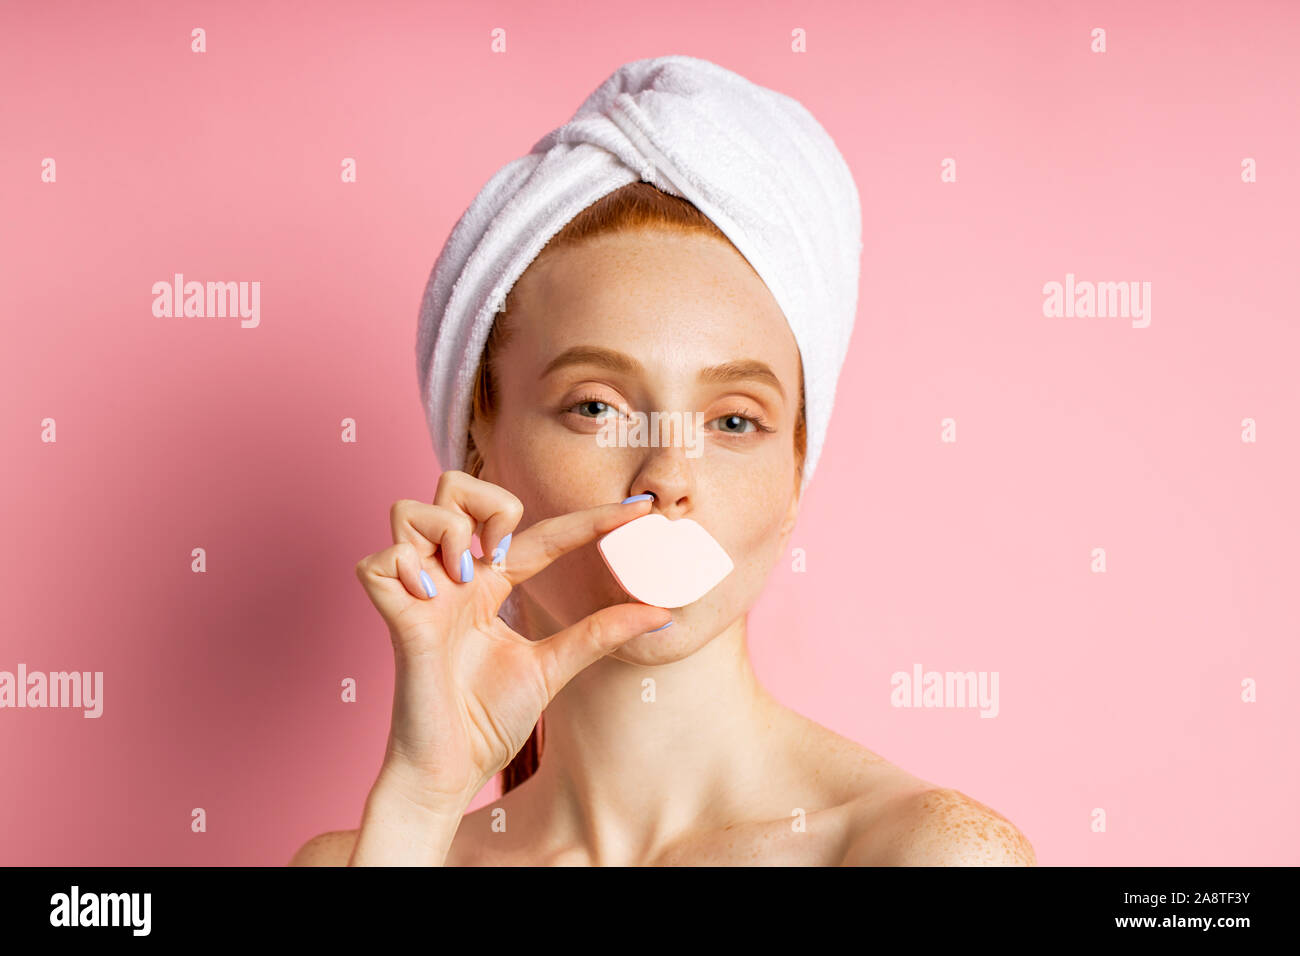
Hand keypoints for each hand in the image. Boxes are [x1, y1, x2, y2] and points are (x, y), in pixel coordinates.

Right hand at [354, 472, 669, 812]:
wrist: (450, 771)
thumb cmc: (487, 722)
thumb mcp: (554, 666)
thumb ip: (599, 633)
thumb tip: (661, 613)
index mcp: (490, 586)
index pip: (542, 533)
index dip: (590, 520)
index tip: (640, 511)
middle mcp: (452, 579)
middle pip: (453, 488)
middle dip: (485, 501)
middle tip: (502, 551)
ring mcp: (418, 593)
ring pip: (410, 510)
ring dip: (447, 531)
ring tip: (465, 576)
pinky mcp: (392, 616)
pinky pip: (379, 560)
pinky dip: (404, 566)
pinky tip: (428, 597)